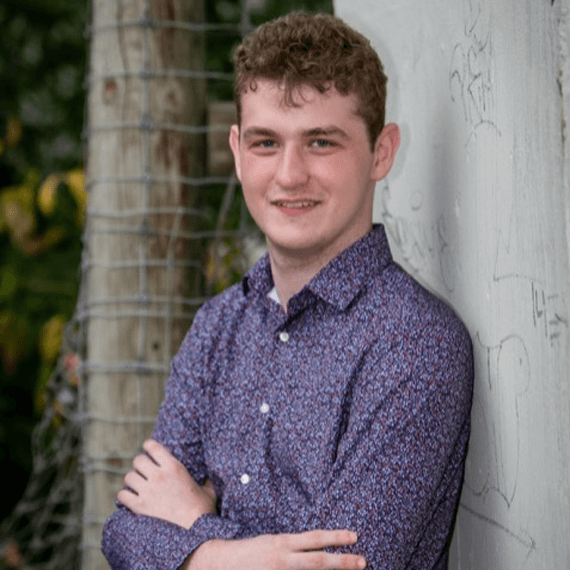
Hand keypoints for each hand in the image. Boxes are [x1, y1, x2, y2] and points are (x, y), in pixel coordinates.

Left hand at [117, 439, 215, 528]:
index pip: (153, 447)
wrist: (193, 532)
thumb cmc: (202, 511)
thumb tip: (212, 476)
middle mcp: (159, 476)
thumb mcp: (208, 490)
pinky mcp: (139, 507)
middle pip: (138, 460)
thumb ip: (207, 480)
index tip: (147, 448)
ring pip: (129, 476)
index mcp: (174, 467)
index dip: (148, 445)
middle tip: (144, 470)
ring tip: (138, 484)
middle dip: (140, 464)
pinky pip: (122, 495)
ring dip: (133, 480)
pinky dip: (125, 496)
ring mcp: (148, 491)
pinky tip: (131, 498)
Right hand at [182, 529, 365, 569]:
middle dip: (342, 562)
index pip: (314, 538)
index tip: (354, 536)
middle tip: (363, 561)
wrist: (219, 563)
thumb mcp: (271, 542)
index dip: (335, 537)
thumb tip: (315, 550)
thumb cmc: (249, 552)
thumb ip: (292, 547)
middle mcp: (282, 560)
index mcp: (282, 543)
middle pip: (318, 562)